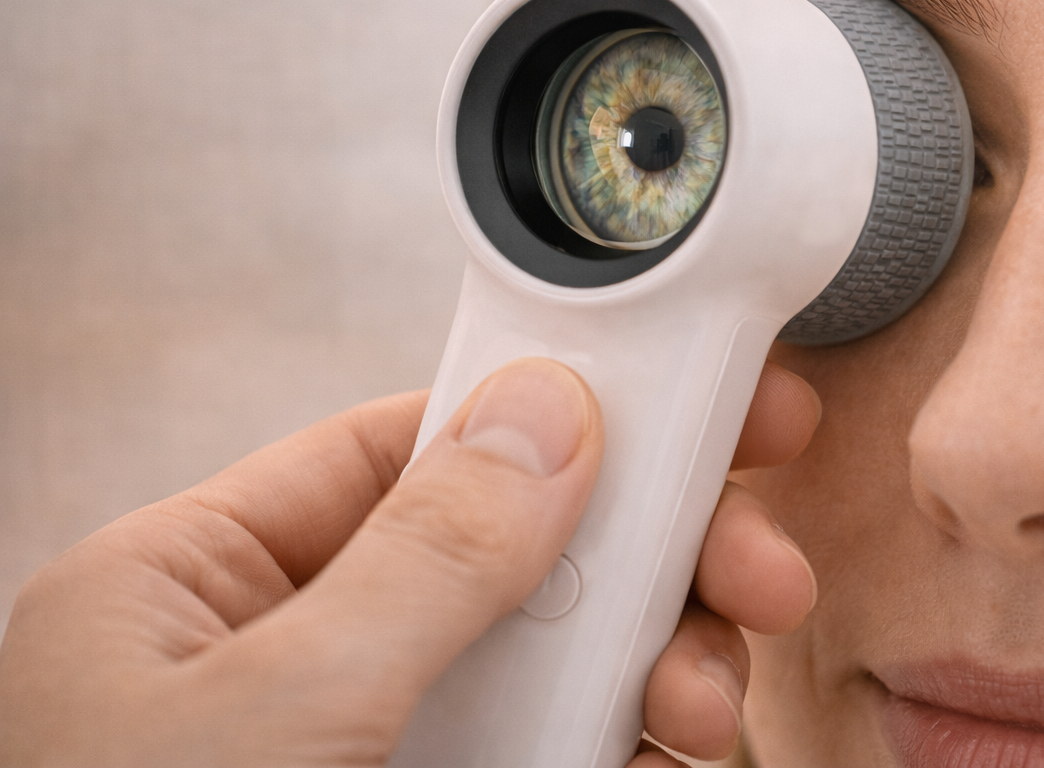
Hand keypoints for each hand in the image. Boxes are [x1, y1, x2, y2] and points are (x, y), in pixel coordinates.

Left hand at [0, 357, 819, 766]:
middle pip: (504, 559)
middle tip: (759, 564)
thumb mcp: (282, 714)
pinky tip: (678, 748)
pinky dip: (632, 745)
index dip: (540, 421)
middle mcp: (287, 665)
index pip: (393, 454)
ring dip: (657, 664)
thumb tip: (544, 412)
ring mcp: (373, 757)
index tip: (675, 403)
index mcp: (193, 594)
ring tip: (704, 699)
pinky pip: (562, 752)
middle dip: (642, 556)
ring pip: (549, 666)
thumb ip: (426, 556)